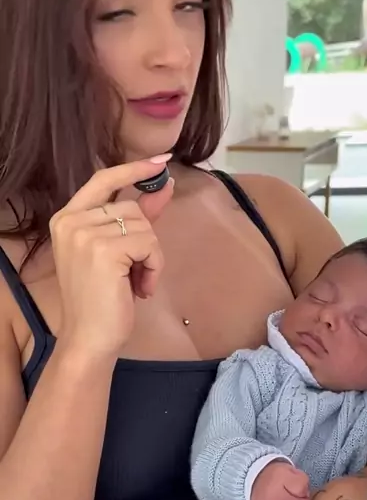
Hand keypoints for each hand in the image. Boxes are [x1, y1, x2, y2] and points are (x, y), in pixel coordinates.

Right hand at [50, 155, 172, 358]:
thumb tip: (165, 184)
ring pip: (144, 225)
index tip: (161, 161)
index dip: (133, 169)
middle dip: (145, 240)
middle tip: (136, 272)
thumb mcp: (120, 252)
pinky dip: (154, 267)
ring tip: (137, 282)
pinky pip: (150, 244)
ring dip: (151, 256)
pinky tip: (141, 288)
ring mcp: (85, 234)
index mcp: (68, 218)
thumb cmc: (102, 298)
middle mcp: (71, 221)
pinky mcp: (104, 250)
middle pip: (132, 208)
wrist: (89, 338)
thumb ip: (139, 217)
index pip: (103, 179)